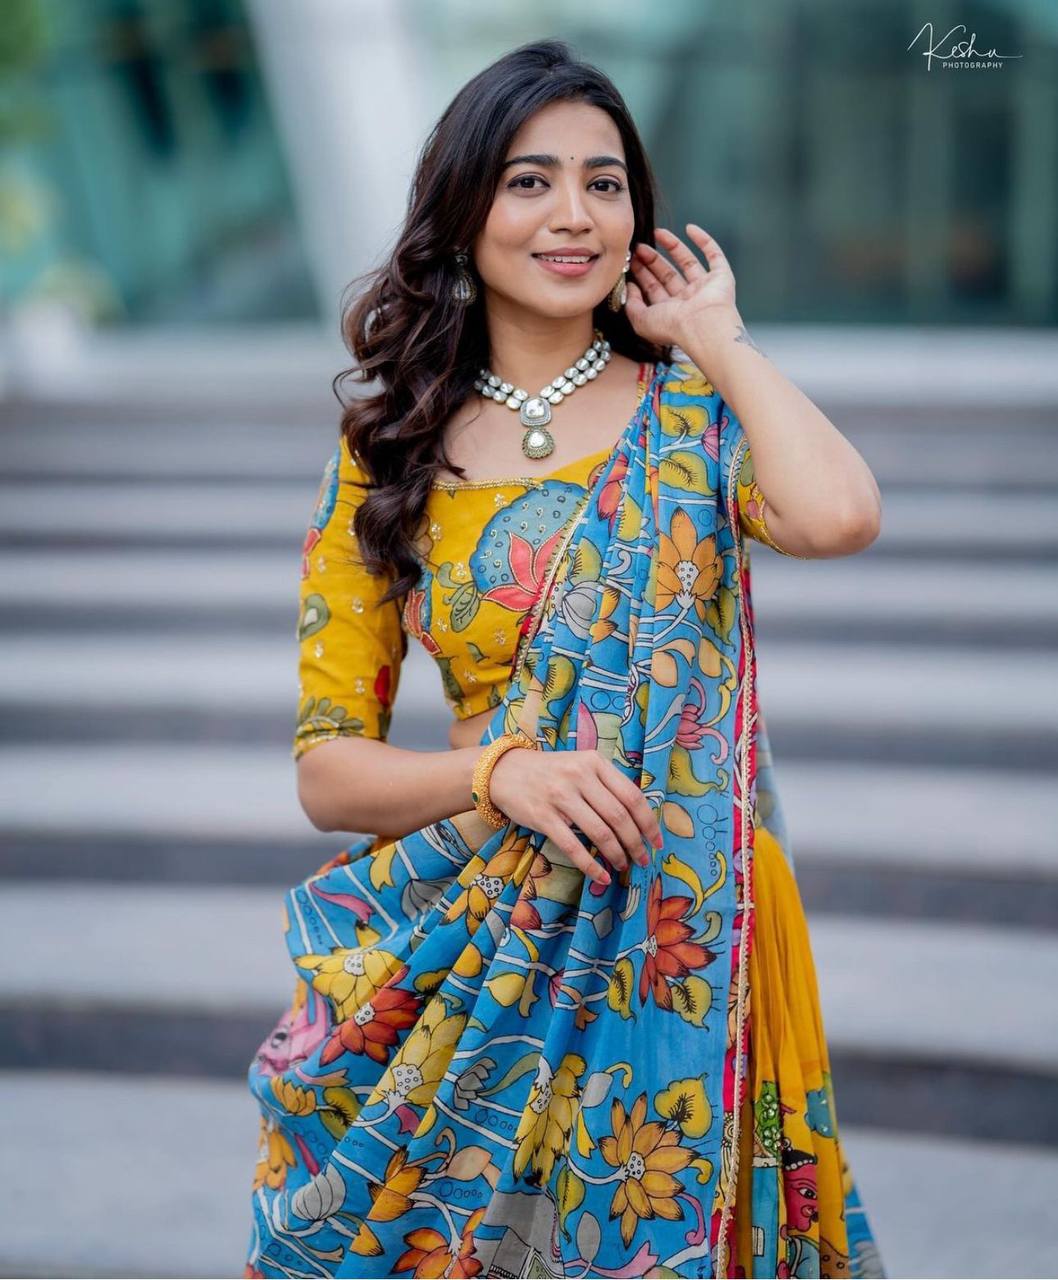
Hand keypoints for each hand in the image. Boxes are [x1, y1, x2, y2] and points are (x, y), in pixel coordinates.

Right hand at [487, 746, 662, 884]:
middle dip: (636, 843)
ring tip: (624, 866)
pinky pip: (573, 846)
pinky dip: (590, 866)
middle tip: (643, 859)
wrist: (504, 771)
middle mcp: (579, 776)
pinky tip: (601, 876)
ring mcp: (560, 796)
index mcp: (594, 762)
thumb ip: (607, 783)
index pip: (632, 795)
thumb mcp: (581, 765)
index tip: (657, 841)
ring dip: (617, 854)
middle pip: (619, 816)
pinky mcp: (543, 817)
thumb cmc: (550, 771)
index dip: (648, 822)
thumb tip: (639, 817)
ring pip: (600, 832)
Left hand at [624, 224, 739, 350]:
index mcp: (670, 312)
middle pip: (668, 275)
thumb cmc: (672, 327)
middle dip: (653, 260)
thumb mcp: (640, 319)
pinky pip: (714, 255)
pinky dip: (704, 241)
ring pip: (688, 262)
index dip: (642, 273)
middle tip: (639, 246)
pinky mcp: (721, 277)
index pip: (653, 289)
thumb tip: (630, 285)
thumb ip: (631, 303)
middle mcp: (688, 301)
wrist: (702, 326)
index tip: (630, 260)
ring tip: (657, 232)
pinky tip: (690, 228)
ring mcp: (705, 288)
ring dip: (673, 247)